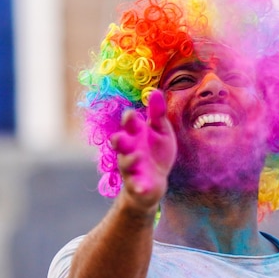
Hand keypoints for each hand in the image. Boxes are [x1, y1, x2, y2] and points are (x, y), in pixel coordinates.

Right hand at [110, 90, 176, 209]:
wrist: (154, 183)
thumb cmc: (155, 152)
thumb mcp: (160, 131)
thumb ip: (157, 113)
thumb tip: (155, 90)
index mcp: (135, 134)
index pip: (129, 124)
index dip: (129, 119)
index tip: (131, 114)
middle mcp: (129, 150)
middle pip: (120, 143)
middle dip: (119, 140)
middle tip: (118, 138)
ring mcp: (132, 168)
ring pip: (126, 163)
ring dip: (130, 160)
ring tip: (137, 156)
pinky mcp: (138, 185)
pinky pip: (136, 186)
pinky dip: (139, 186)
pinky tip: (143, 187)